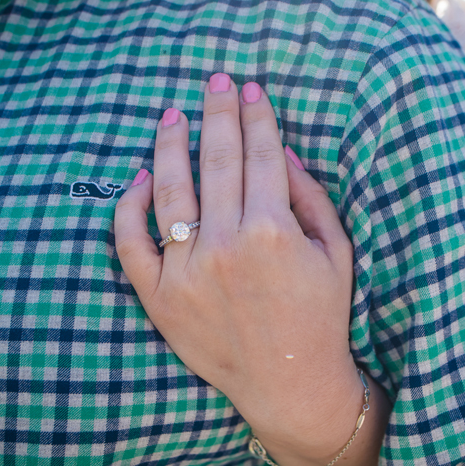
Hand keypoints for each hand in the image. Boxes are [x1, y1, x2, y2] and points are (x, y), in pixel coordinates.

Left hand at [114, 75, 368, 465]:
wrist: (290, 385)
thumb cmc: (321, 318)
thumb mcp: (336, 254)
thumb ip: (312, 198)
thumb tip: (282, 151)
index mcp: (274, 231)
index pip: (261, 156)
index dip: (256, 117)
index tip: (251, 89)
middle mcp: (225, 245)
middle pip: (216, 161)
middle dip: (217, 113)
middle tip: (215, 80)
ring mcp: (185, 272)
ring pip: (168, 190)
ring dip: (169, 145)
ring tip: (171, 115)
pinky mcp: (158, 298)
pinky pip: (130, 243)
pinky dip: (128, 208)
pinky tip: (138, 179)